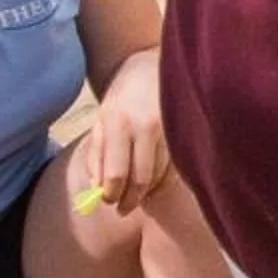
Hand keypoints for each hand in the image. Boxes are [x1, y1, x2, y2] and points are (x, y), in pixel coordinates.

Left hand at [81, 49, 169, 213]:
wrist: (150, 68)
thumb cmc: (122, 99)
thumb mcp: (101, 122)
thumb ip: (97, 156)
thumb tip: (98, 190)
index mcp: (117, 122)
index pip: (116, 172)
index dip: (112, 194)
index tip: (109, 203)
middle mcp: (144, 126)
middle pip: (140, 178)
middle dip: (130, 200)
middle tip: (122, 209)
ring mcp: (167, 128)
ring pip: (159, 175)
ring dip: (146, 191)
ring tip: (135, 192)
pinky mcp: (181, 131)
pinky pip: (171, 165)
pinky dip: (160, 177)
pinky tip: (152, 176)